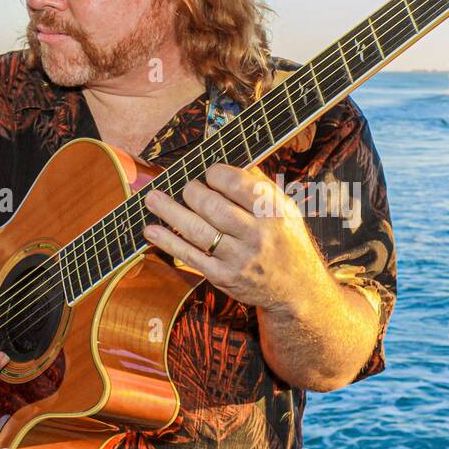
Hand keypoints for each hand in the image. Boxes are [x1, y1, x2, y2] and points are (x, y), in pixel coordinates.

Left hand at [141, 163, 329, 314]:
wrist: (296, 289)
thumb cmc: (286, 240)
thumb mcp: (285, 209)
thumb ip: (259, 184)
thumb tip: (227, 159)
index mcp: (273, 212)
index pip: (237, 183)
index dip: (216, 173)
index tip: (210, 173)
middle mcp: (257, 235)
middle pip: (212, 206)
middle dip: (192, 191)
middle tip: (188, 188)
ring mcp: (238, 259)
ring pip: (196, 230)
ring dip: (169, 211)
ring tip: (152, 198)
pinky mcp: (223, 277)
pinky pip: (190, 255)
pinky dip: (167, 241)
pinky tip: (152, 229)